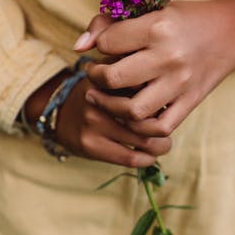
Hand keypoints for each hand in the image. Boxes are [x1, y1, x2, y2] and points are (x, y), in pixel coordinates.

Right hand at [23, 70, 171, 167]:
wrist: (59, 112)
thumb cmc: (100, 94)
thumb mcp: (114, 77)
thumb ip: (138, 78)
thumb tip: (174, 96)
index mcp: (110, 75)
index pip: (147, 87)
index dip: (163, 99)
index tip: (170, 105)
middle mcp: (100, 95)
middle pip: (147, 114)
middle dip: (163, 125)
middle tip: (168, 128)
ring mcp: (93, 120)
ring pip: (141, 139)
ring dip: (160, 146)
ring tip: (164, 144)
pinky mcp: (89, 144)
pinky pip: (128, 156)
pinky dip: (146, 159)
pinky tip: (150, 157)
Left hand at [75, 0, 234, 137]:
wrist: (233, 30)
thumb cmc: (186, 17)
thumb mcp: (152, 9)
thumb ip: (110, 24)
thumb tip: (78, 47)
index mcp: (157, 27)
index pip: (108, 43)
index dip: (99, 45)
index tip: (104, 46)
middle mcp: (169, 56)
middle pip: (114, 79)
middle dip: (96, 77)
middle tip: (96, 73)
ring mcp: (181, 83)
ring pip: (132, 110)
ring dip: (111, 106)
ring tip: (105, 95)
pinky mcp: (191, 101)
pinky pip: (159, 126)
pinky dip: (140, 126)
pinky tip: (130, 113)